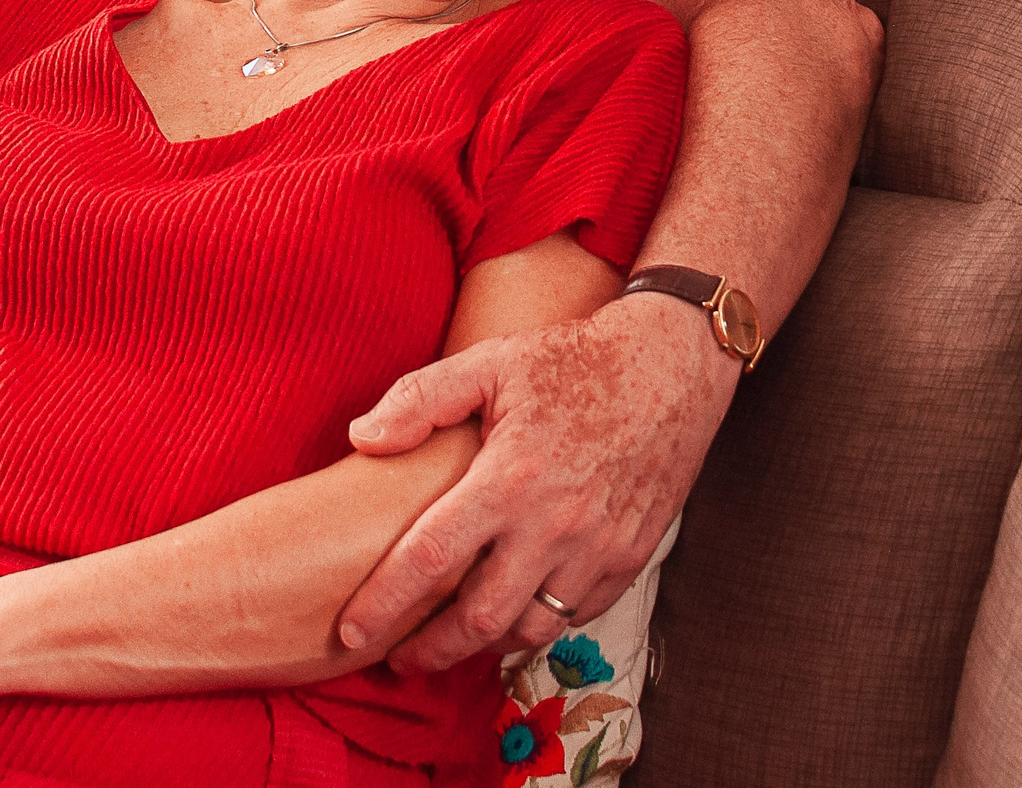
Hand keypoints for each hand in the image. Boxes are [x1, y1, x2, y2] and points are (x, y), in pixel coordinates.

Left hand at [338, 291, 734, 673]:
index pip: (430, 557)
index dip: (385, 602)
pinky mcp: (631, 556)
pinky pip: (577, 614)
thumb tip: (362, 438)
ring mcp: (599, 548)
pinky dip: (540, 624)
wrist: (671, 366)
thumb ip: (419, 399)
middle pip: (481, 618)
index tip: (351, 631)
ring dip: (486, 645)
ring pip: (532, 628)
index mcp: (509, 478)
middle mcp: (555, 524)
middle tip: (399, 660)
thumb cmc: (574, 361)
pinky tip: (515, 613)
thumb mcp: (489, 362)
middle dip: (432, 651)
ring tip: (454, 641)